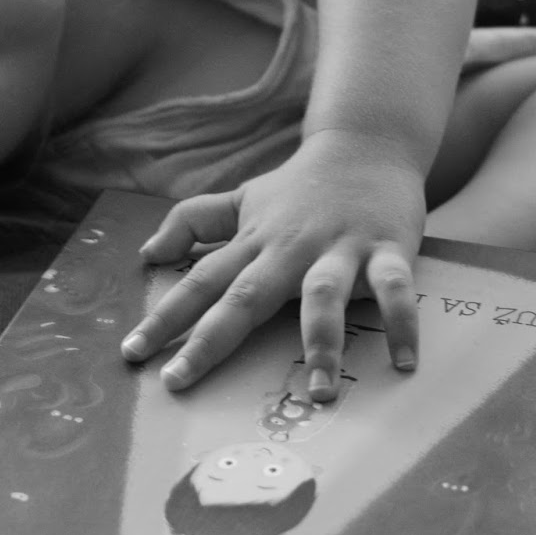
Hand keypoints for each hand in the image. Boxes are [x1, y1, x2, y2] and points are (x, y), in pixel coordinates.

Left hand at [120, 129, 425, 398]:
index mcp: (253, 243)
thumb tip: (147, 253)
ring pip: (322, 294)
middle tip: (179, 380)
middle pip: (243, 296)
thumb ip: (194, 222)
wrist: (367, 143)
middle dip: (209, 339)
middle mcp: (289, 248)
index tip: (132, 353)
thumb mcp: (242, 201)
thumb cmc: (300, 186)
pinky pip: (394, 288)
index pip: (199, 282)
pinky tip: (404, 362)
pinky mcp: (387, 248)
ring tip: (319, 391)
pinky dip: (401, 321)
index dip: (164, 317)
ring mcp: (339, 248)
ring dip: (322, 341)